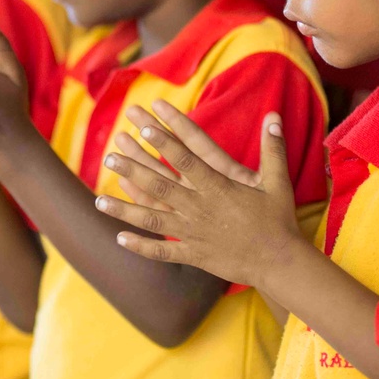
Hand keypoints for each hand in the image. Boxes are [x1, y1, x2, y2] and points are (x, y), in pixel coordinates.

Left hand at [94, 100, 301, 288]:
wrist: (280, 263)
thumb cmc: (278, 220)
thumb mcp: (278, 181)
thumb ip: (273, 147)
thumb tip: (274, 115)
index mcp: (218, 187)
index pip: (186, 159)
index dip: (164, 141)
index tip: (143, 125)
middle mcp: (200, 207)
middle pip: (160, 185)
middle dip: (133, 168)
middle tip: (110, 155)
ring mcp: (194, 232)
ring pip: (153, 218)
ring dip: (124, 210)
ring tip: (98, 201)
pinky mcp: (193, 254)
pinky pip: (162, 251)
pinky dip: (140, 246)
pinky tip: (119, 238)